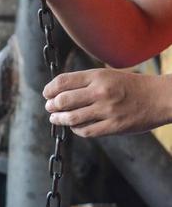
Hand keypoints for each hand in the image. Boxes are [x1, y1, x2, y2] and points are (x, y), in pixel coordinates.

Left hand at [43, 68, 171, 136]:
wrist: (160, 98)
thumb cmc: (132, 86)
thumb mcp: (108, 75)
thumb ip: (86, 82)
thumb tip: (60, 91)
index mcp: (98, 76)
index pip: (63, 81)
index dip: (49, 89)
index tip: (46, 94)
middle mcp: (100, 92)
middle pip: (63, 100)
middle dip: (52, 105)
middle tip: (49, 108)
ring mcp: (107, 110)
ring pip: (72, 118)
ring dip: (59, 119)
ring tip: (55, 118)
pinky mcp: (114, 126)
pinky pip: (86, 131)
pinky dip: (76, 130)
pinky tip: (74, 127)